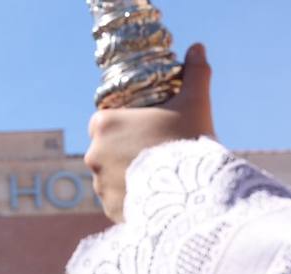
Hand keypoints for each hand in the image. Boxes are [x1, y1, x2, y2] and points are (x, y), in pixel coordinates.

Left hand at [85, 43, 214, 222]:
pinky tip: (150, 195)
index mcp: (104, 125)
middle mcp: (93, 154)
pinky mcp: (108, 207)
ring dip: (125, 174)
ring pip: (109, 176)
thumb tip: (197, 48)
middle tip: (153, 150)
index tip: (143, 127)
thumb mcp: (195, 101)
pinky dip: (129, 197)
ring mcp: (98, 184)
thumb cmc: (189, 139)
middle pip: (105, 148)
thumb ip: (195, 73)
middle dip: (124, 149)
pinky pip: (116, 200)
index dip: (123, 123)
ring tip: (155, 175)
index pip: (103, 120)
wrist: (191, 188)